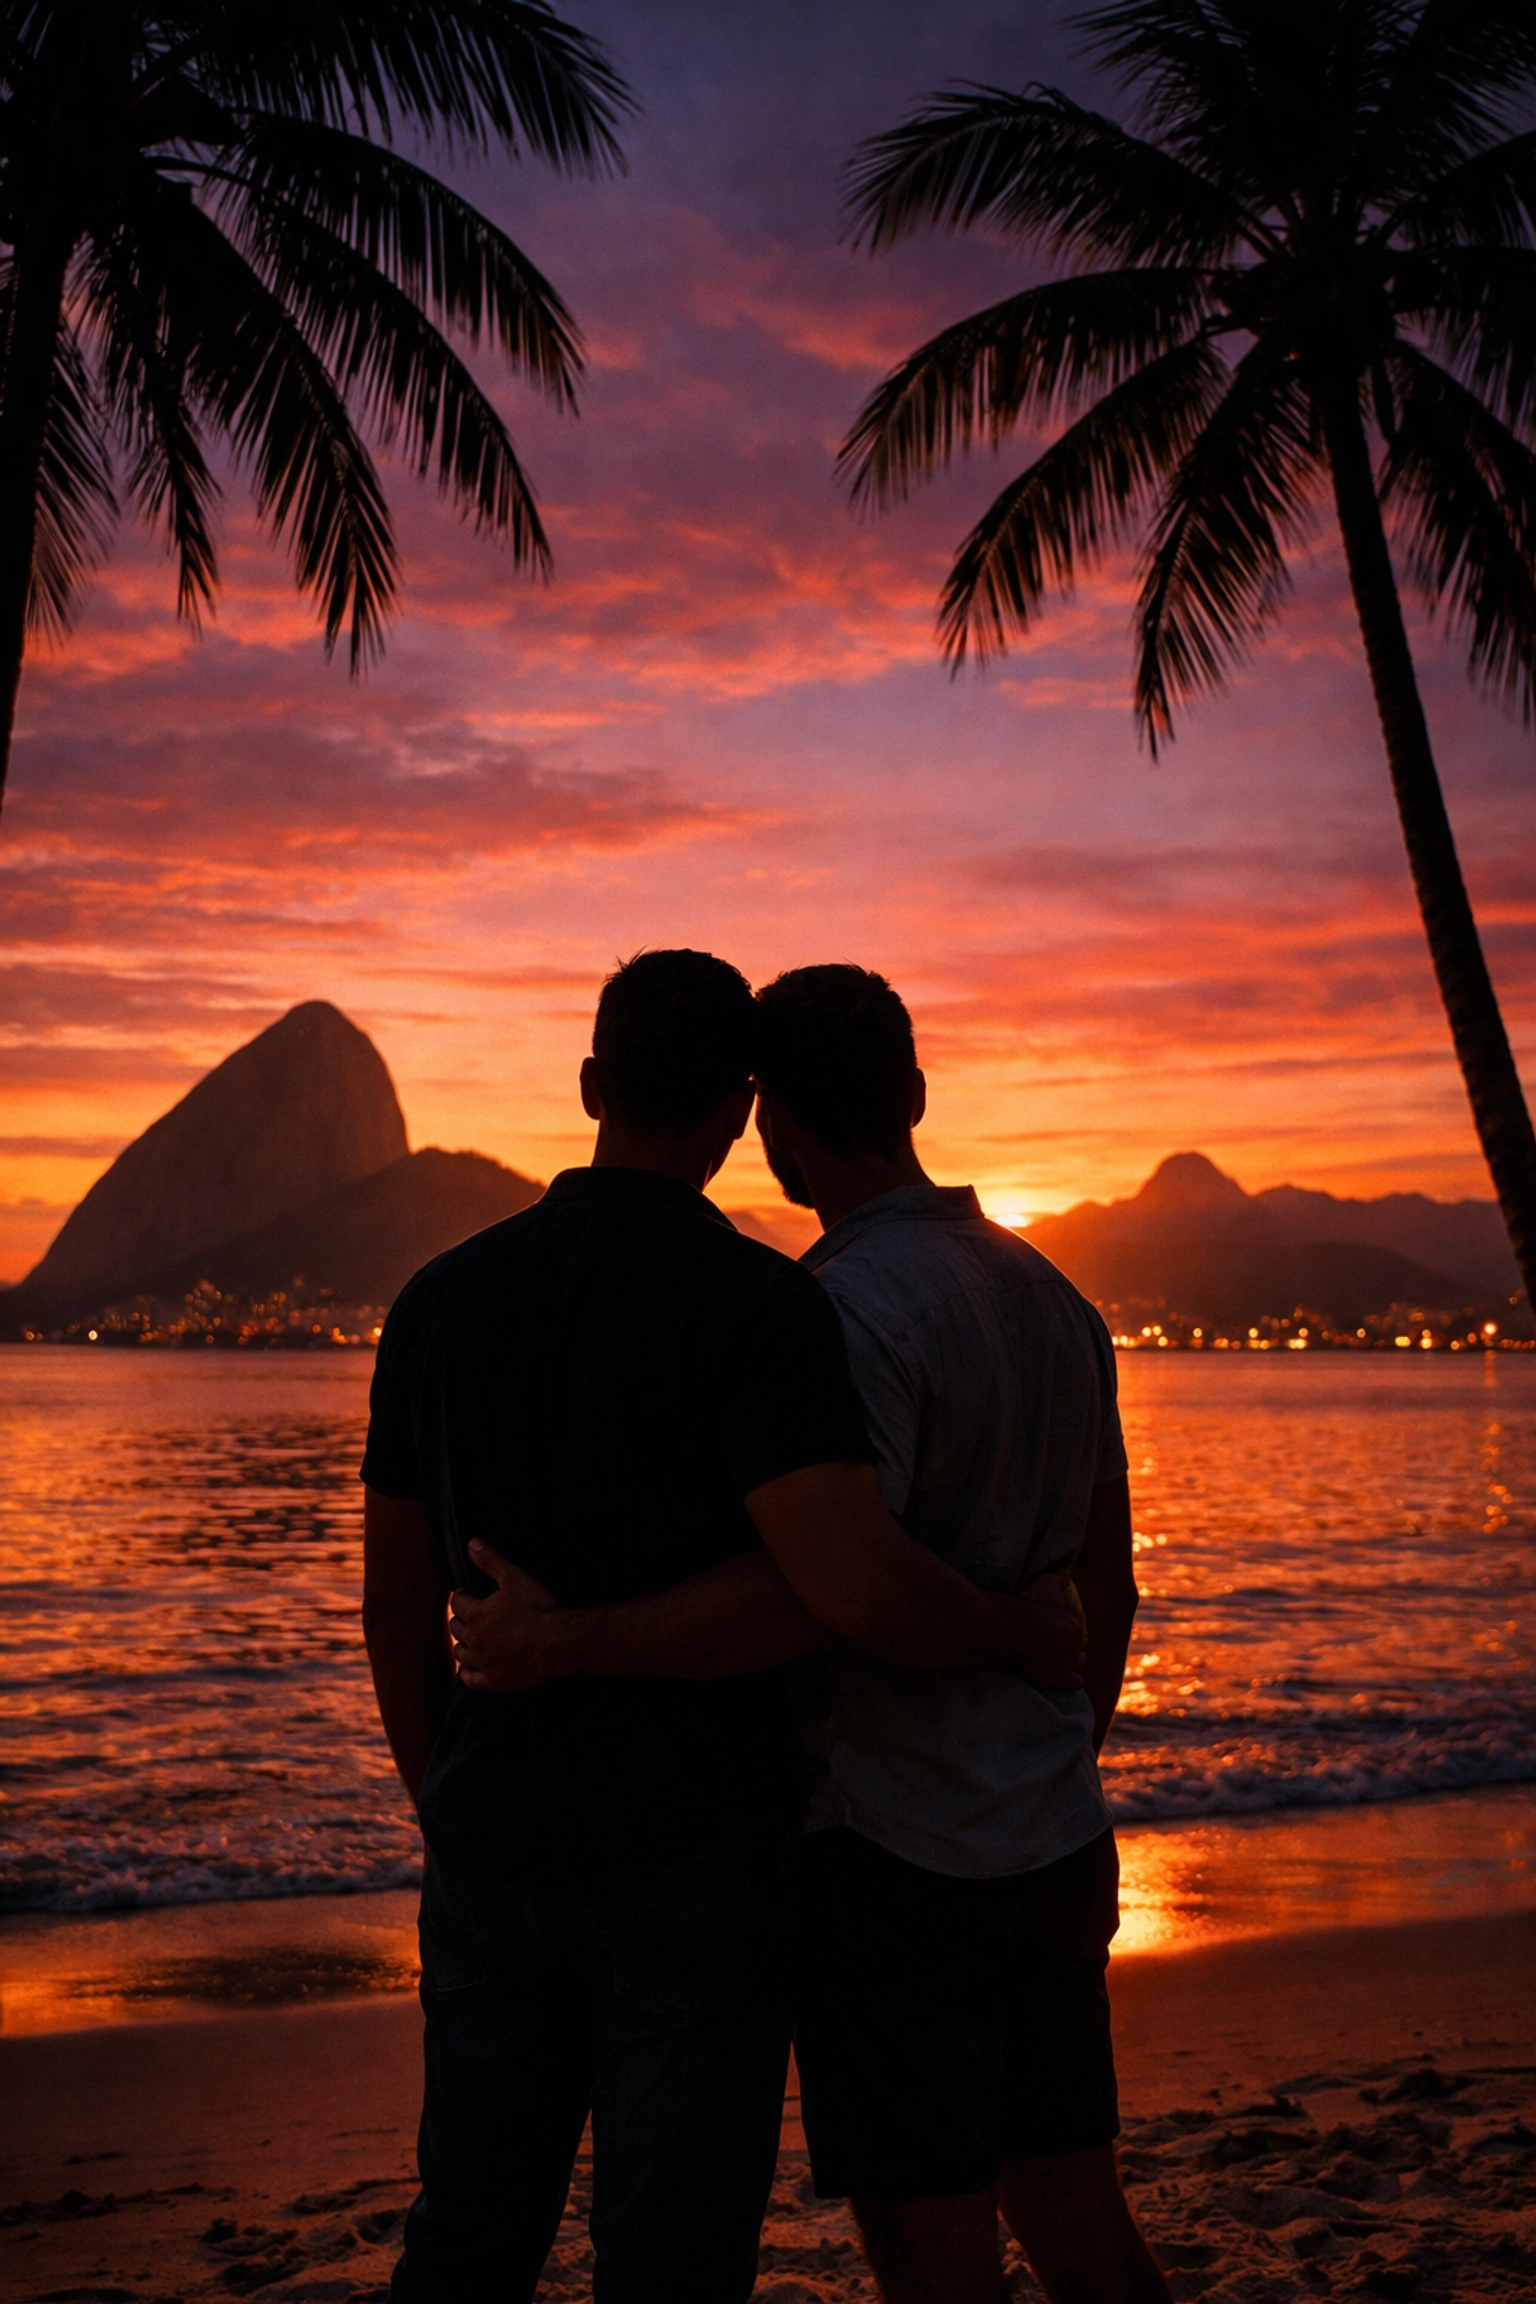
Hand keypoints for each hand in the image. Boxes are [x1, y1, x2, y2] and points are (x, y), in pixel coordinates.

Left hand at [449, 1539, 564, 1691]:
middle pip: (456, 1629)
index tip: (465, 1594)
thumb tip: (472, 1544)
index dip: (461, 1596)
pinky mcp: (495, 1681)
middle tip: (467, 1616)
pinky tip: (467, 1671)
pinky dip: (467, 1675)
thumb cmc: (536, 1608)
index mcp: (477, 1614)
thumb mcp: (514, 1577)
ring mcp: (484, 1663)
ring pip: (461, 1654)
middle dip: (459, 1620)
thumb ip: (491, 1561)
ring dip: (462, 1646)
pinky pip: (472, 1680)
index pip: (457, 1603)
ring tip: (467, 1641)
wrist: (557, 1642)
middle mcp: (475, 1640)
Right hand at [1011, 1571, 1087, 1687]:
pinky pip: (1075, 1682)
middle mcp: (1077, 1639)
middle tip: (1055, 1645)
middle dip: (1070, 1644)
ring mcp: (1071, 1659)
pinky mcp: (1063, 1677)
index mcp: (1075, 1618)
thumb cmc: (1029, 1604)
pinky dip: (1070, 1681)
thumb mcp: (1045, 1583)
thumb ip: (1058, 1578)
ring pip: (1079, 1661)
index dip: (1066, 1626)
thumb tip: (1066, 1573)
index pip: (1077, 1623)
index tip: (1055, 1628)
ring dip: (1071, 1661)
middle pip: (1079, 1643)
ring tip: (1057, 1661)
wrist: (1018, 1630)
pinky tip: (1060, 1679)